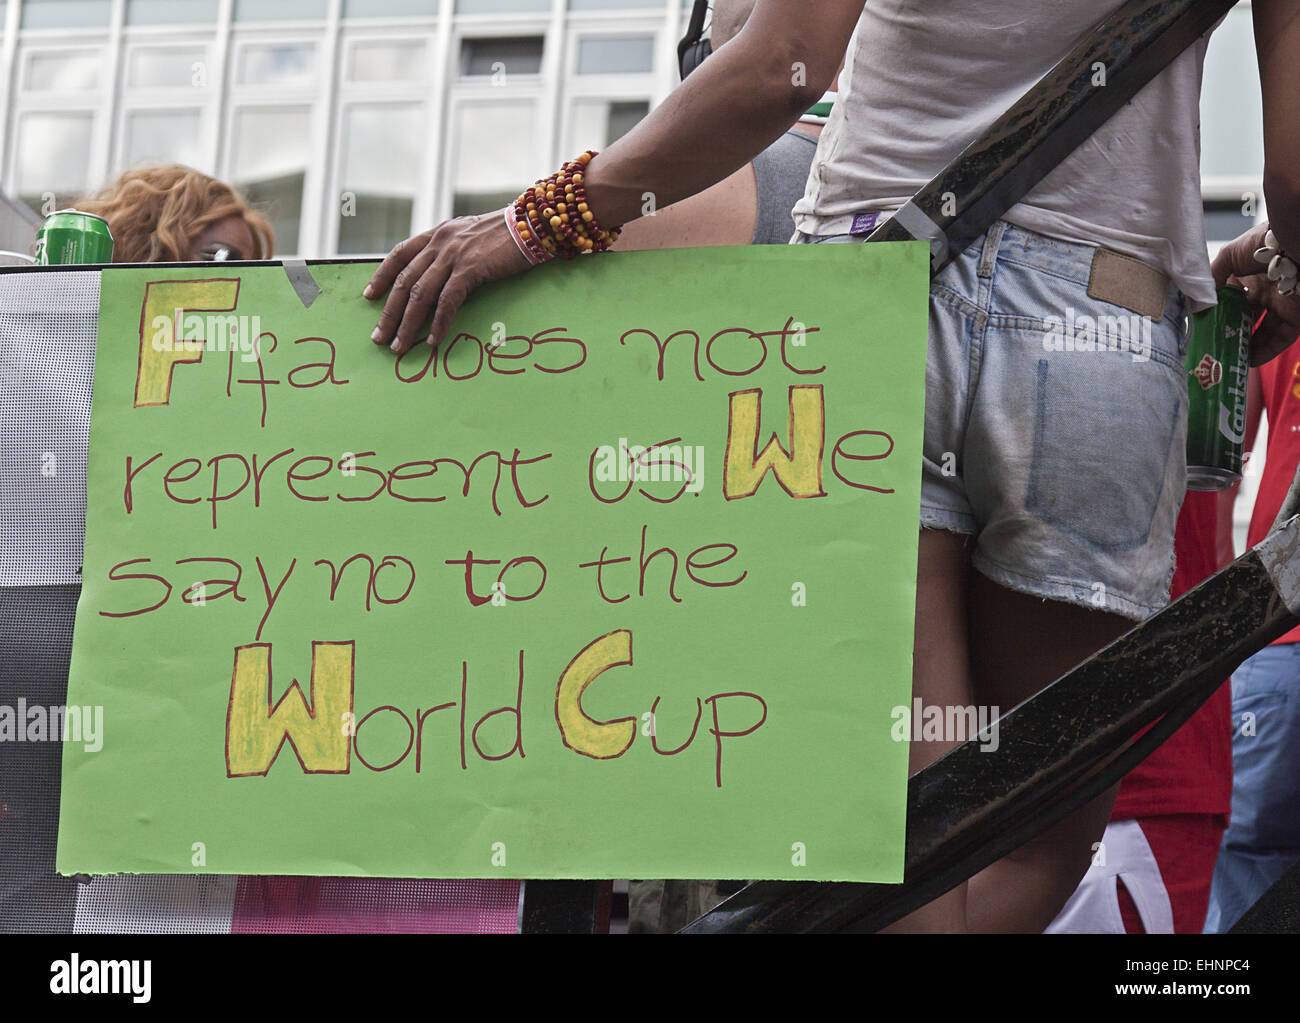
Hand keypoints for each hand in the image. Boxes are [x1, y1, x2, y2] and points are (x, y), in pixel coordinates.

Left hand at [365, 209, 531, 354]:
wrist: (534, 223)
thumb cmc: (508, 234)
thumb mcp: (472, 236)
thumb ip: (453, 251)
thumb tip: (442, 275)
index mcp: (438, 234)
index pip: (400, 254)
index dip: (381, 275)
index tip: (369, 296)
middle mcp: (440, 243)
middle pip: (404, 281)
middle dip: (389, 312)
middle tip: (379, 337)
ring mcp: (454, 255)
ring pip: (419, 294)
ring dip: (406, 324)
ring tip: (398, 345)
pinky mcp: (471, 268)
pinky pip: (447, 301)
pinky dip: (438, 323)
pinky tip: (432, 340)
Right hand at [1212, 221, 1299, 366]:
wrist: (1294, 240)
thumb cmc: (1264, 242)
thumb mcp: (1228, 256)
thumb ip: (1213, 277)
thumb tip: (1200, 299)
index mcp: (1250, 277)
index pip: (1231, 301)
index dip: (1218, 315)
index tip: (1203, 328)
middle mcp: (1266, 292)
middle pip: (1245, 319)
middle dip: (1230, 334)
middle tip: (1213, 348)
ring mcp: (1281, 305)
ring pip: (1262, 332)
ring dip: (1245, 346)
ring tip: (1227, 359)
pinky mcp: (1296, 317)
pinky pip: (1279, 339)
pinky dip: (1265, 352)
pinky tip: (1248, 361)